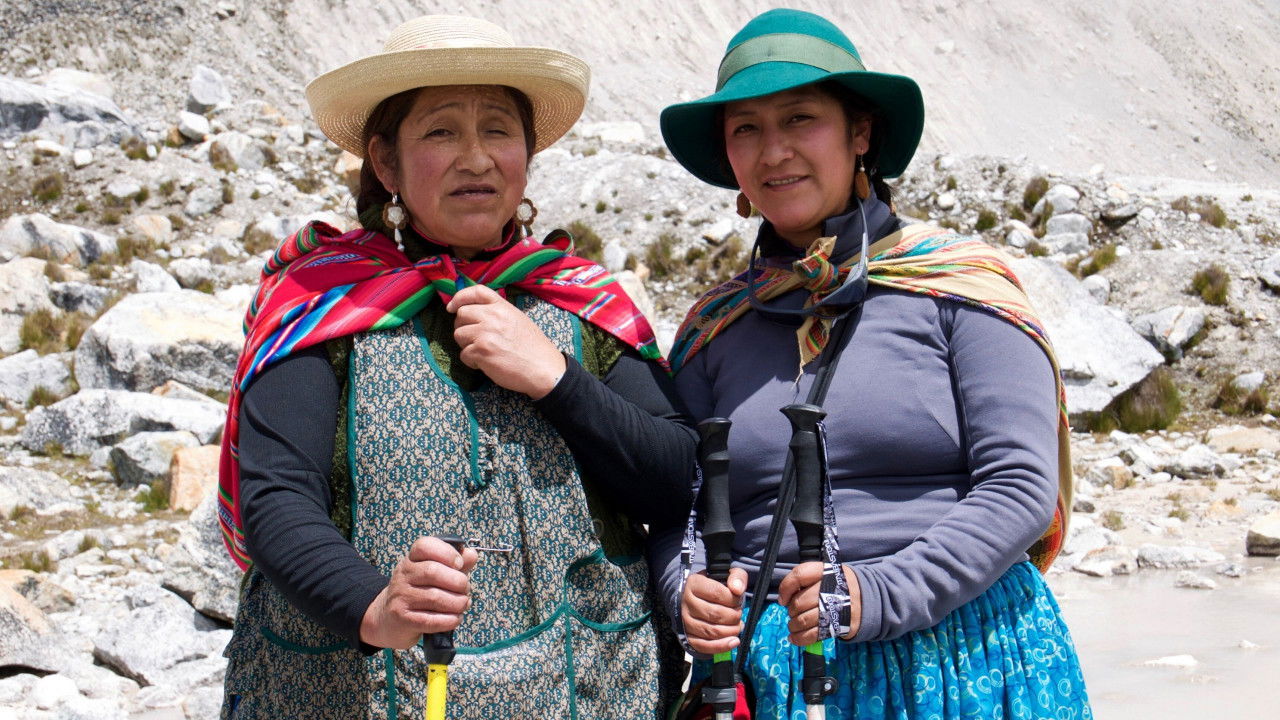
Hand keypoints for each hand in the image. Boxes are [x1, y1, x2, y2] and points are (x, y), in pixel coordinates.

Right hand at [359, 536, 479, 649]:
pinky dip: (449, 620)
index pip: (424, 545)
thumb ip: (455, 564)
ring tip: (463, 605)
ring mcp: (400, 596)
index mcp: (411, 559)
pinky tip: (455, 618)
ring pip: (435, 597)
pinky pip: (430, 620)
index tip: (460, 564)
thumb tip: (472, 554)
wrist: (387, 619)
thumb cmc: (418, 593)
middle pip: (432, 571)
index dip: (446, 553)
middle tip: (465, 590)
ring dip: (457, 603)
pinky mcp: (402, 618)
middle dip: (457, 582)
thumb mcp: (434, 574)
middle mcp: (403, 575)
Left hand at [446, 285, 567, 399]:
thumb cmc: (533, 348)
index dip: (459, 297)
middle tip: (474, 339)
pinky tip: (486, 363)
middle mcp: (492, 316)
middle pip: (461, 314)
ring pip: (458, 335)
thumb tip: (476, 312)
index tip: (452, 307)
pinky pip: (464, 354)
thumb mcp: (517, 320)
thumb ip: (498, 313)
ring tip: (482, 352)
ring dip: (466, 345)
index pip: (475, 291)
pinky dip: (471, 361)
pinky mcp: (481, 351)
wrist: (543, 369)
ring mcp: (485, 333)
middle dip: (463, 327)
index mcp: (502, 306)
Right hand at [681, 567, 746, 654]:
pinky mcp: (688, 637)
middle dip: (734, 616)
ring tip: (737, 626)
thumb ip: (736, 577)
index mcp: (694, 584)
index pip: (717, 593)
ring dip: (731, 631)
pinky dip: (722, 646)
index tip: (738, 600)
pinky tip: (734, 641)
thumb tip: (737, 589)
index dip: (733, 599)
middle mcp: (686, 603)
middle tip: (738, 614)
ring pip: (711, 631)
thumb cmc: (713, 587)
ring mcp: (685, 621)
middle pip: (715, 614)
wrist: (694, 598)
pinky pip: (704, 646)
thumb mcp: (726, 575)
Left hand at [777, 562, 860, 645]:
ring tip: (794, 625)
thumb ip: (804, 581)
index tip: (783, 599)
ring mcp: (835, 608)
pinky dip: (799, 638)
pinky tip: (794, 637)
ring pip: (804, 620)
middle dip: (792, 610)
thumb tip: (784, 600)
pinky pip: (812, 635)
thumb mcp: (824, 574)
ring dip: (794, 625)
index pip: (800, 575)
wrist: (866, 598)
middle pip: (800, 602)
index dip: (786, 588)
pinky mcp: (838, 625)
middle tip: (793, 612)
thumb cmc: (837, 586)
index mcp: (825, 571)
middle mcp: (831, 588)